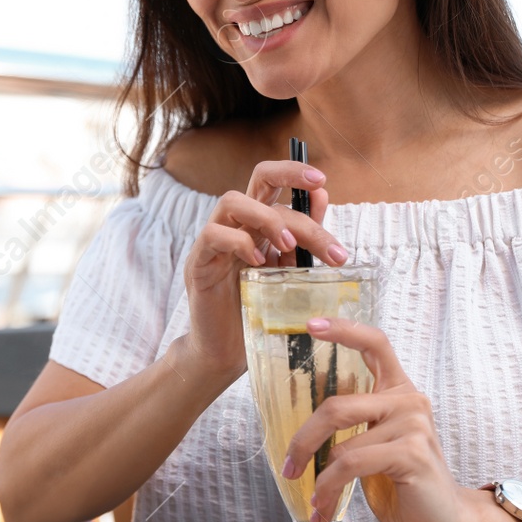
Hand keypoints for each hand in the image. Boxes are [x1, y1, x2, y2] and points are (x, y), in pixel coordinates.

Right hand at [177, 159, 349, 381]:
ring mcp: (214, 241)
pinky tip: (259, 263)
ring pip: (233, 201)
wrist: (227, 349)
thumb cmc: (257, 309)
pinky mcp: (199, 262)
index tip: (322, 181)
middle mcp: (236, 224)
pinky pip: (214, 235)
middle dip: (289, 177)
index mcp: (258, 223)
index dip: (294, 172)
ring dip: (267, 218)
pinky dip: (240, 243)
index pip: (272, 181)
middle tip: (317, 202)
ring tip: (288, 245)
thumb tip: (321, 197)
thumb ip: (302, 237)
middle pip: (256, 178)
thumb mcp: (289, 270)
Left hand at [284, 315, 510, 521]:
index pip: (375, 344)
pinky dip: (329, 488)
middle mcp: (409, 401)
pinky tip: (325, 506)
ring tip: (316, 500)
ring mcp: (413, 425)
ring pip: (341, 445)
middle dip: (304, 440)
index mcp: (398, 392)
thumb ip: (354, 424)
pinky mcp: (411, 453)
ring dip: (319, 479)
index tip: (311, 324)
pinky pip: (351, 464)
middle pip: (337, 406)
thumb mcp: (375, 444)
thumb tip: (304, 427)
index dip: (343, 330)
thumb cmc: (405, 483)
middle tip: (289, 466)